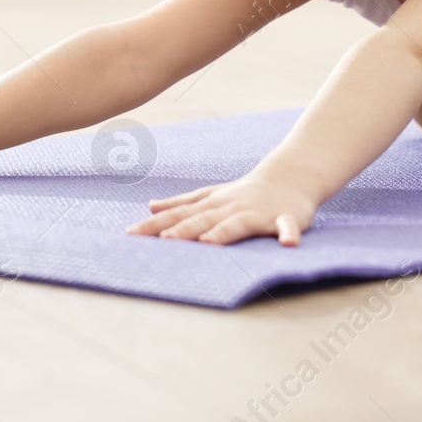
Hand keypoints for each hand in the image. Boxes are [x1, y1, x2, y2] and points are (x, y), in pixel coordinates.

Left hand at [126, 174, 317, 245]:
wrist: (290, 176)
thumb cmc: (245, 192)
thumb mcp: (212, 195)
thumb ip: (182, 203)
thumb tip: (151, 207)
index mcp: (213, 205)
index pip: (179, 215)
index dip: (155, 225)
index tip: (131, 234)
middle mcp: (231, 207)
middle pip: (204, 219)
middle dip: (184, 230)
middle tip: (164, 242)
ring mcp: (258, 212)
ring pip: (239, 223)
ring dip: (224, 232)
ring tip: (208, 242)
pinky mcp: (286, 218)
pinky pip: (287, 227)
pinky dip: (288, 234)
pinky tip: (288, 244)